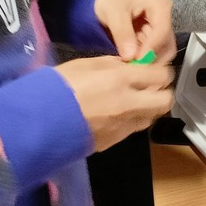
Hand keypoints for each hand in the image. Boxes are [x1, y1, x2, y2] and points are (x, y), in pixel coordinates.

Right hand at [56, 55, 174, 151]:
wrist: (39, 122)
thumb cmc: (58, 87)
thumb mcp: (86, 64)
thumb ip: (114, 64)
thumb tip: (130, 66)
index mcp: (121, 79)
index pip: (161, 75)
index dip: (161, 70)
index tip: (153, 69)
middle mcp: (129, 103)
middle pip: (166, 100)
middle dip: (162, 91)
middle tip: (150, 85)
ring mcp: (123, 125)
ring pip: (152, 116)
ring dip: (149, 107)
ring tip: (134, 99)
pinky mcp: (115, 140)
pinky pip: (134, 128)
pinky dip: (133, 119)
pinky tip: (118, 113)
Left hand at [93, 0, 176, 63]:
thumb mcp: (113, 12)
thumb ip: (122, 33)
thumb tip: (130, 55)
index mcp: (160, 5)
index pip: (162, 31)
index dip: (150, 48)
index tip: (137, 60)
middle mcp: (164, 17)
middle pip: (166, 45)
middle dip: (151, 58)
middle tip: (133, 66)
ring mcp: (160, 29)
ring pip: (162, 52)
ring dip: (147, 61)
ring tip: (129, 64)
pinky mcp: (153, 38)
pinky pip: (153, 53)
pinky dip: (143, 60)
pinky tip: (130, 61)